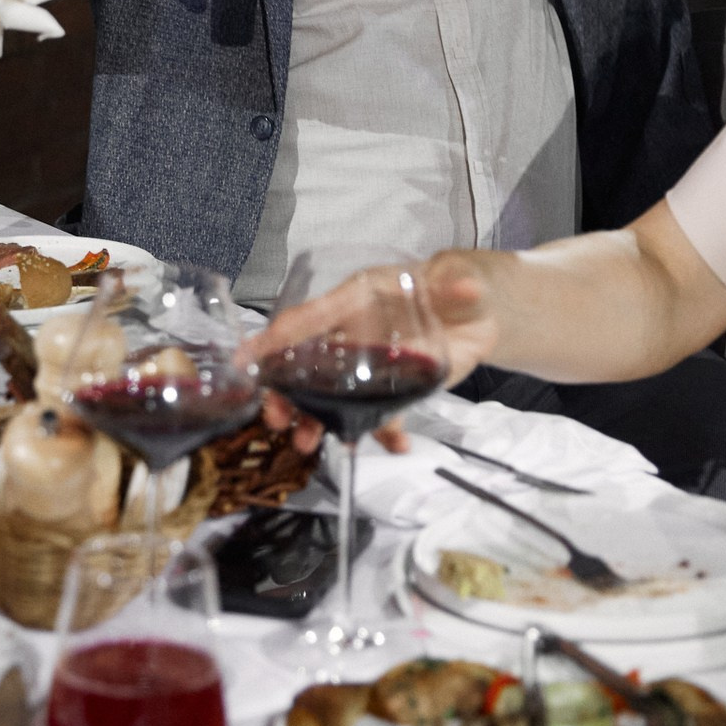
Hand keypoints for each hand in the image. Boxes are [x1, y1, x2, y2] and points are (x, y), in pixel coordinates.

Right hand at [245, 253, 500, 453]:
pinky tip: (394, 445)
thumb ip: (459, 286)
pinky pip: (382, 415)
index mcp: (356, 299)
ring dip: (317, 420)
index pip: (308, 317)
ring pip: (334, 396)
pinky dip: (385, 432)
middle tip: (277, 418)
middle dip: (286, 393)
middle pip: (308, 364)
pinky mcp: (396, 389)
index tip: (244, 361)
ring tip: (307, 443)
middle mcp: (355, 333)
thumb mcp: (459, 280)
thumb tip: (466, 288)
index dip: (274, 338)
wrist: (480, 312)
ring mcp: (371, 365)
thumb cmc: (455, 286)